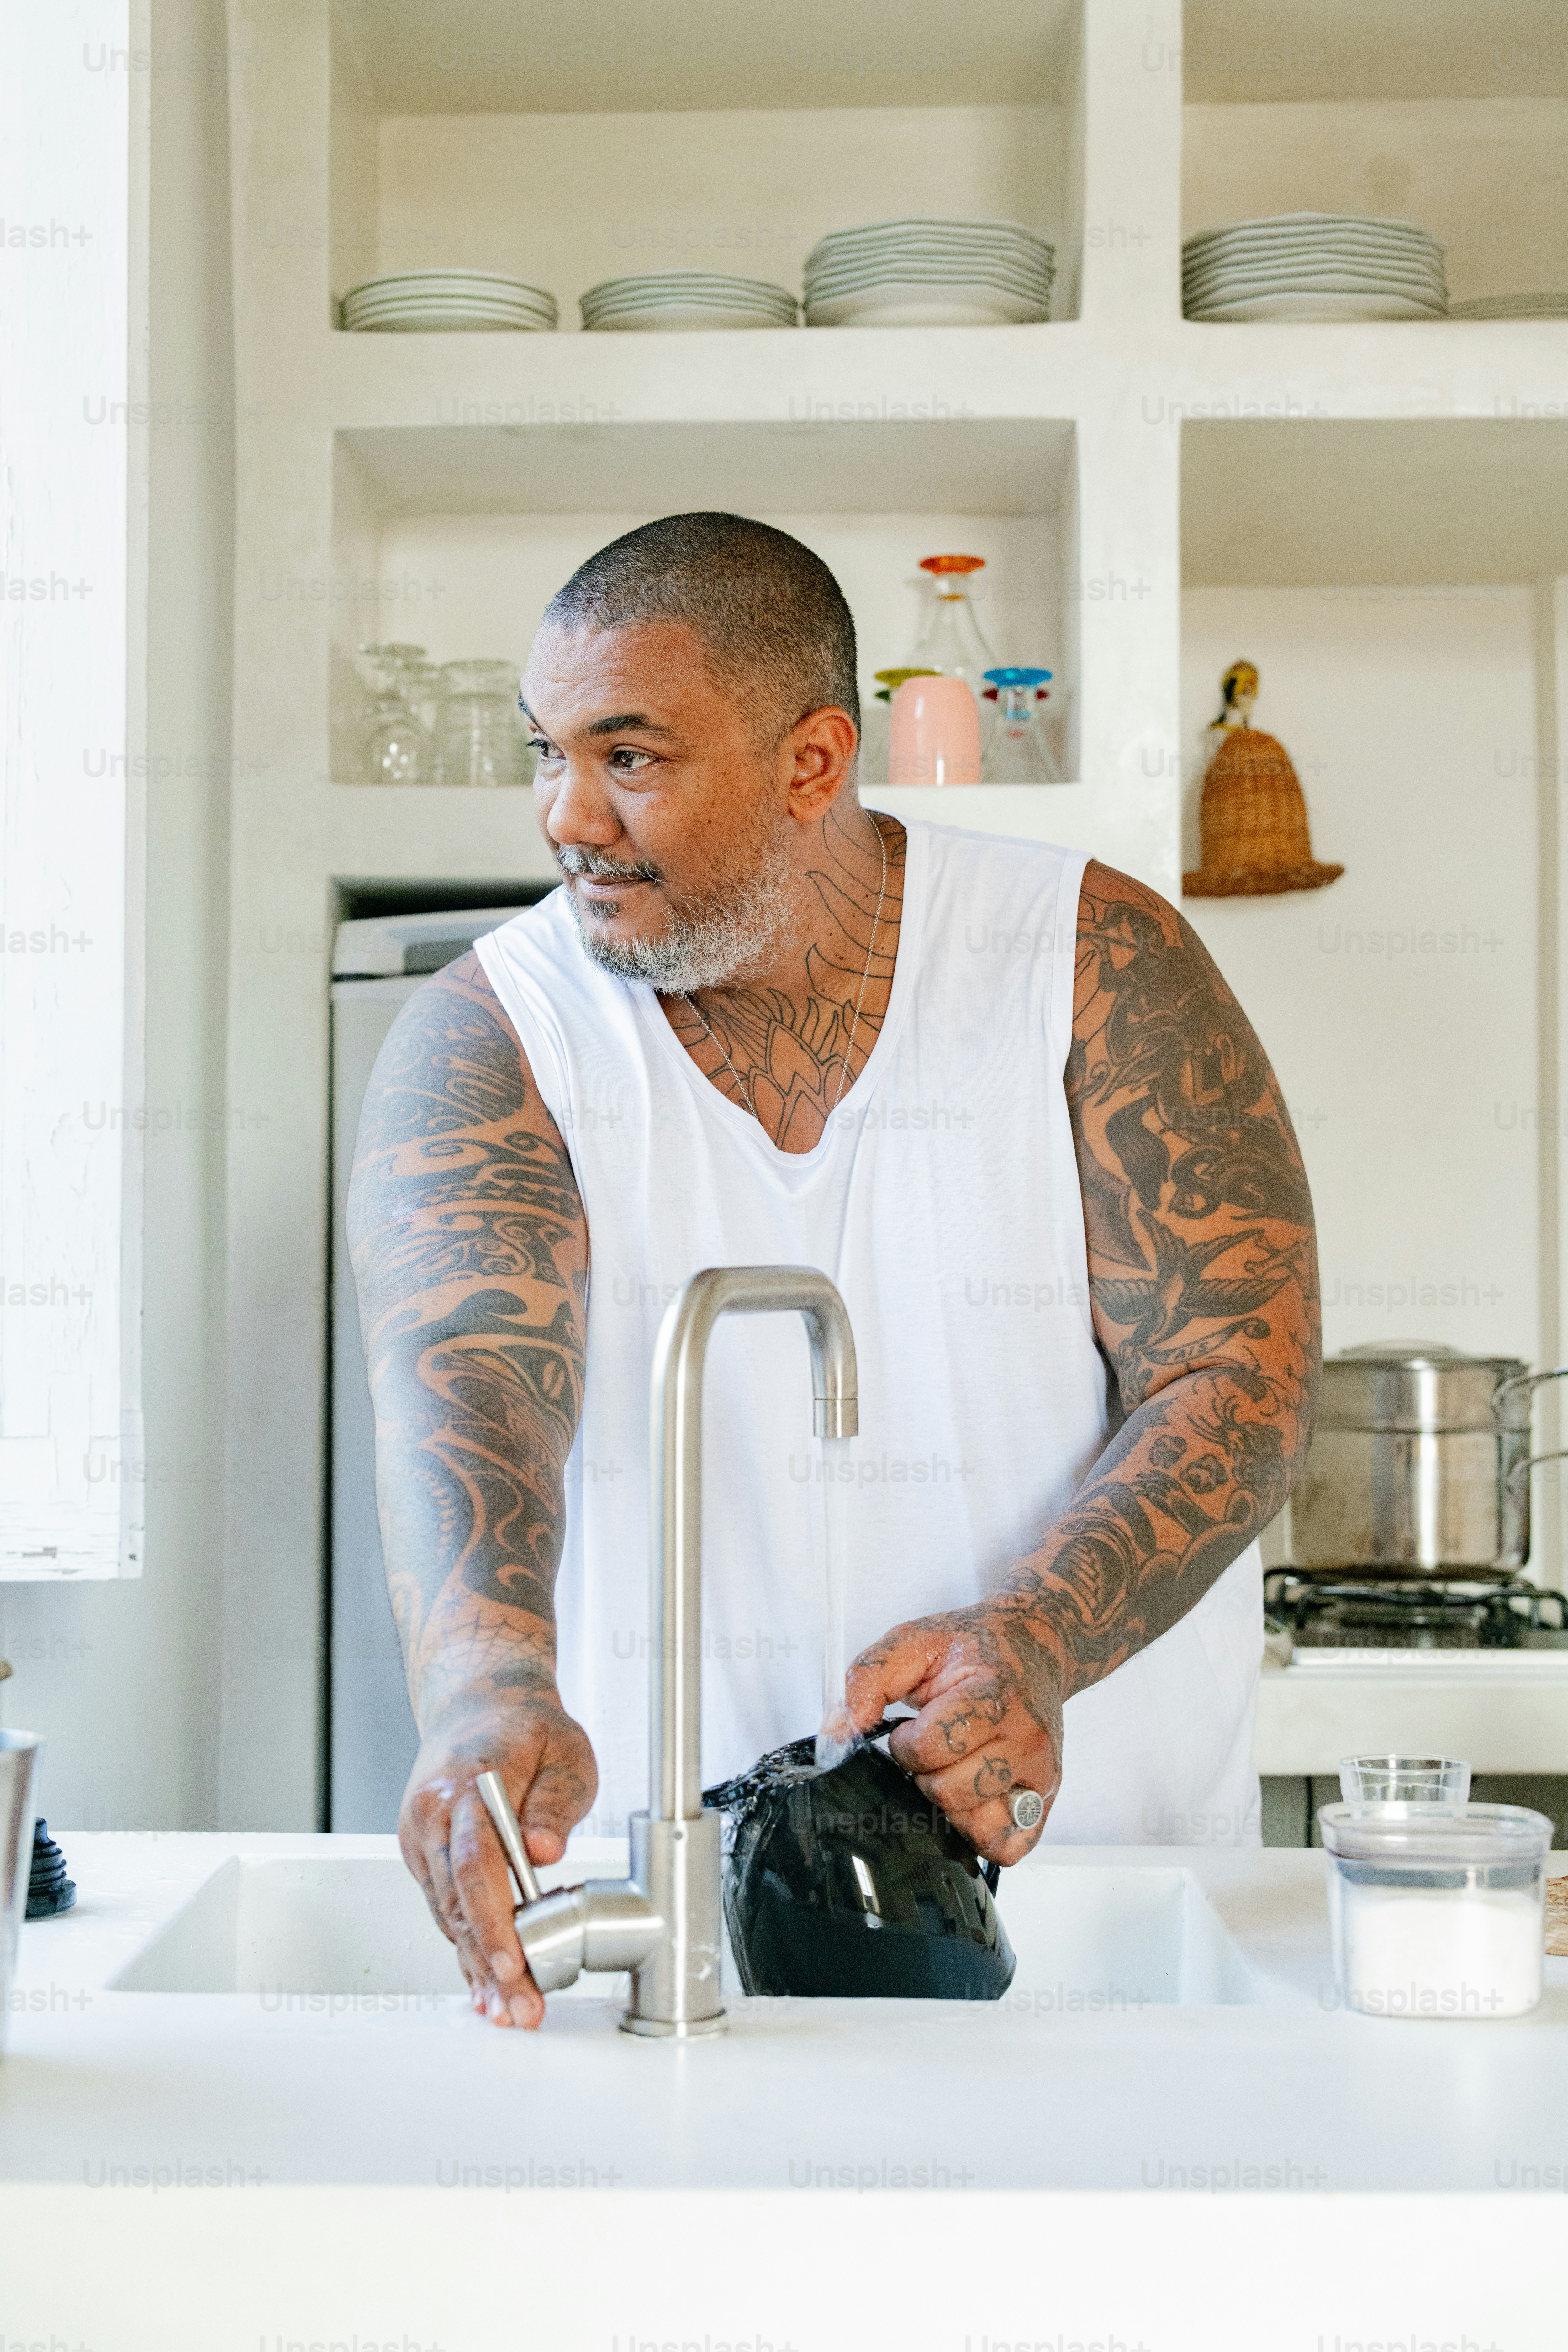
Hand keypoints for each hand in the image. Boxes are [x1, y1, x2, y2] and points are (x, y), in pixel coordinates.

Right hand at [398, 1686, 596, 2029]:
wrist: (477, 1704)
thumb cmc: (526, 1727)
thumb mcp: (565, 1752)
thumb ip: (556, 1803)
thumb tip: (545, 1851)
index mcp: (468, 1786)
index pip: (477, 1865)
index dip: (493, 1920)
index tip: (516, 1963)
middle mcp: (432, 1815)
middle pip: (457, 1902)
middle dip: (489, 1963)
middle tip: (520, 2008)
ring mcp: (420, 1836)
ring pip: (446, 1914)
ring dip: (476, 1965)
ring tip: (507, 2009)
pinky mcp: (422, 1853)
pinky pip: (443, 1907)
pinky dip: (464, 1946)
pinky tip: (484, 1982)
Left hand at [842, 1603, 1063, 1861]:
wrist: (1035, 1645)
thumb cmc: (972, 1647)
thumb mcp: (913, 1641)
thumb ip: (868, 1679)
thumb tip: (839, 1734)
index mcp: (994, 1692)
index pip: (932, 1746)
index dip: (905, 1742)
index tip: (910, 1726)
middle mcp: (1027, 1735)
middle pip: (951, 1790)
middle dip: (925, 1773)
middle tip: (934, 1747)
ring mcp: (1041, 1771)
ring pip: (978, 1823)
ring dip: (951, 1802)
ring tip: (954, 1767)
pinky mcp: (1046, 1797)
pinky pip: (1009, 1846)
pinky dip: (983, 1834)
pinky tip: (975, 1799)